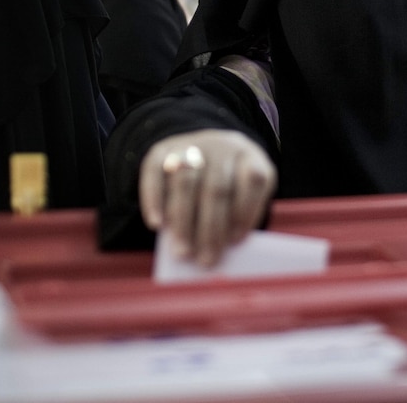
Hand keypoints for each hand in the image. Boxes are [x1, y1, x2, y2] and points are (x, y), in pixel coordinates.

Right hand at [139, 129, 276, 265]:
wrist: (206, 150)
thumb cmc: (231, 185)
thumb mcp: (244, 194)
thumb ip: (238, 218)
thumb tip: (220, 249)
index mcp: (250, 157)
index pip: (253, 180)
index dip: (245, 211)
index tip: (235, 241)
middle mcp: (221, 147)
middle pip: (216, 188)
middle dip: (210, 228)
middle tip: (205, 260)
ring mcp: (191, 146)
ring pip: (185, 181)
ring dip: (182, 220)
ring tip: (182, 251)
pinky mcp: (163, 150)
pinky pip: (154, 173)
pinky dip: (154, 200)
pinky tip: (157, 225)